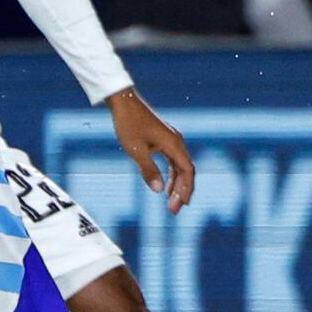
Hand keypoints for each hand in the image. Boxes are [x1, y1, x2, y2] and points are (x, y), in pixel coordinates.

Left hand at [106, 89, 195, 209]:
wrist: (124, 102)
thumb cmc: (129, 124)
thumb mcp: (136, 151)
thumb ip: (149, 170)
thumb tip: (159, 190)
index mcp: (173, 144)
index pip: (187, 171)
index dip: (185, 190)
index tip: (179, 206)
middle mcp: (176, 141)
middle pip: (186, 170)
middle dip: (182, 191)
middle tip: (174, 210)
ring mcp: (171, 139)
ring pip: (180, 166)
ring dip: (177, 184)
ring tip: (171, 202)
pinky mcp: (164, 138)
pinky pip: (173, 160)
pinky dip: (172, 174)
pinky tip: (166, 185)